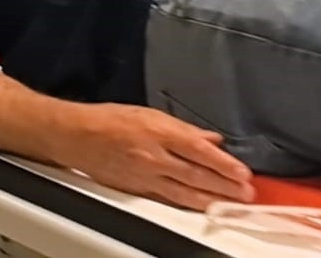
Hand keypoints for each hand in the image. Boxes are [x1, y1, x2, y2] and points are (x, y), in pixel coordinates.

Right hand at [55, 103, 255, 210]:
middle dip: (225, 186)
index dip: (224, 164)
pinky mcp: (137, 189)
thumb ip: (182, 128)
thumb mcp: (147, 113)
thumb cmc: (107, 120)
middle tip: (246, 193)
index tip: (243, 172)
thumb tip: (209, 139)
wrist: (74, 136)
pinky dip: (188, 204)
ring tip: (232, 203)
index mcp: (157, 131)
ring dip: (212, 199)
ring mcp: (146, 176)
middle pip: (197, 174)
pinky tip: (203, 207)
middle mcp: (154, 156)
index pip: (199, 150)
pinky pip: (169, 199)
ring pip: (185, 192)